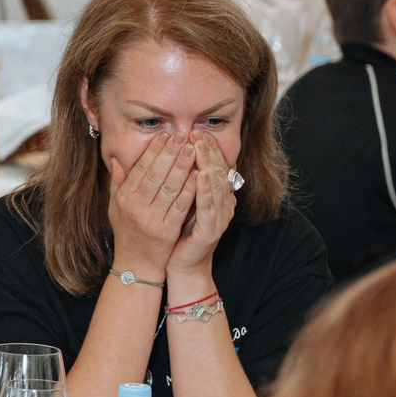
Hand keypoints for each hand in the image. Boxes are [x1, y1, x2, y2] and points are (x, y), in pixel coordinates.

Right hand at [104, 131, 201, 282]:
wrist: (136, 264)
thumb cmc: (127, 233)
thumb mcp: (115, 207)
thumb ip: (117, 183)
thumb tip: (116, 159)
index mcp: (124, 198)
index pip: (140, 168)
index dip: (153, 151)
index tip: (165, 135)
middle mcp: (136, 207)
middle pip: (155, 174)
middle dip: (170, 152)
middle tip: (182, 135)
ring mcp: (151, 219)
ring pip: (169, 187)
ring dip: (182, 166)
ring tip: (193, 148)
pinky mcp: (167, 230)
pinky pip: (181, 205)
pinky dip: (190, 189)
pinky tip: (199, 174)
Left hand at [167, 133, 237, 284]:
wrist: (181, 265)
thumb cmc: (179, 233)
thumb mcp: (179, 202)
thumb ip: (180, 181)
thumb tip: (173, 155)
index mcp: (215, 197)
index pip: (213, 166)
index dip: (206, 148)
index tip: (195, 130)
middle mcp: (222, 204)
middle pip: (217, 171)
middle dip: (207, 151)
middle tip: (197, 132)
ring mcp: (219, 217)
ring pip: (215, 185)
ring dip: (207, 163)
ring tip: (199, 145)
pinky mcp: (211, 230)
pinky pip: (208, 206)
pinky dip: (205, 189)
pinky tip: (200, 174)